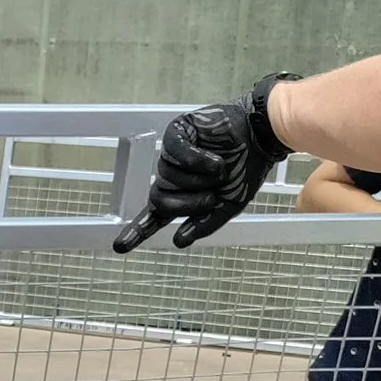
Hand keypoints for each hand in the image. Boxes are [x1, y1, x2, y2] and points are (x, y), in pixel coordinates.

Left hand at [116, 72, 296, 252]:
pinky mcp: (177, 133)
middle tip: (211, 198)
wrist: (261, 138)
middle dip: (186, 205)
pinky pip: (176, 153)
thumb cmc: (244, 170)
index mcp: (182, 196)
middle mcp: (172, 177)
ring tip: (221, 170)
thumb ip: (206, 224)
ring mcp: (172, 155)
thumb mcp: (230, 205)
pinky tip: (216, 163)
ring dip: (200, 179)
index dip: (136, 231)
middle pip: (159, 200)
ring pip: (169, 177)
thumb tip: (179, 242)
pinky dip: (198, 161)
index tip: (119, 247)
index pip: (154, 216)